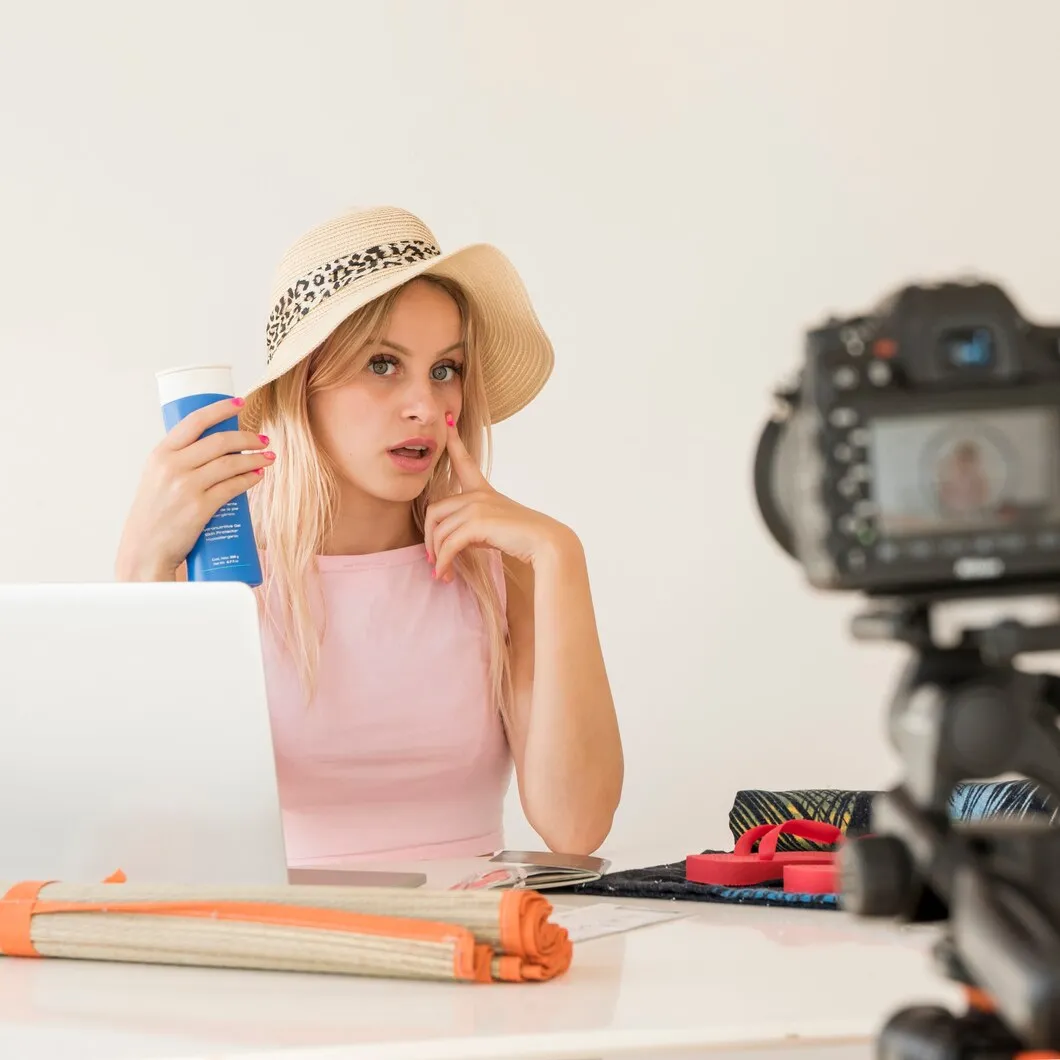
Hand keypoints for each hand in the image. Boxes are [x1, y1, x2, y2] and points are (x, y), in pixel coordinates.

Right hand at [115, 397, 274, 580]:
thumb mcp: (156, 480)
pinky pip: (233, 487)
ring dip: (255, 458)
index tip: (240, 403)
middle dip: (247, 438)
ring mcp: (186, 487)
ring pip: (230, 463)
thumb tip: (209, 448)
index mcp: (160, 454)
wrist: (145, 551)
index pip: (194, 421)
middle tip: (263, 440)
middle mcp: (172, 466)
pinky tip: (259, 475)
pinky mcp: (200, 508)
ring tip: (269, 457)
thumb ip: (177, 462)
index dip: (220, 409)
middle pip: (219, 441)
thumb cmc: (153, 517)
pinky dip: (250, 479)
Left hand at [424, 413, 575, 582]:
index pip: (464, 461)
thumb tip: (451, 543)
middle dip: (429, 538)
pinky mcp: (477, 523)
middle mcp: (478, 495)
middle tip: (432, 559)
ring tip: (440, 572)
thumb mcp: (495, 527)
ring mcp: (477, 507)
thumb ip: (474, 526)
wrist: (547, 544)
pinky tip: (444, 575)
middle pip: (434, 511)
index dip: (453, 441)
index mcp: (483, 491)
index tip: (447, 420)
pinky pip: (448, 544)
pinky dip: (443, 562)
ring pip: (439, 530)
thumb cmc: (524, 540)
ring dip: (436, 555)